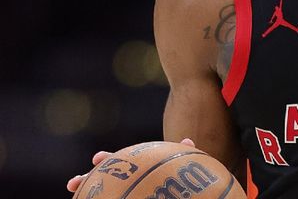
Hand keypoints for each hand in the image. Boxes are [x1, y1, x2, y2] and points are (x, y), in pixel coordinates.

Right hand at [65, 138, 194, 192]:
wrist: (175, 186)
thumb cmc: (177, 173)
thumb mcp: (179, 162)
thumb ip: (182, 153)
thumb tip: (187, 142)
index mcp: (135, 165)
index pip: (117, 161)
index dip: (106, 159)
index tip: (96, 158)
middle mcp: (124, 177)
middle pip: (102, 177)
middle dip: (87, 178)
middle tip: (73, 182)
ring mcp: (122, 186)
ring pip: (100, 191)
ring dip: (86, 191)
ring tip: (72, 194)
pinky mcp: (125, 193)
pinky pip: (110, 197)